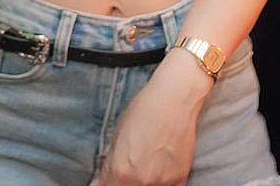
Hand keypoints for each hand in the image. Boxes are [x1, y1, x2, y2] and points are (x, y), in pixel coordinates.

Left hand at [93, 49, 211, 185]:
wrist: (174, 101)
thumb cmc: (143, 113)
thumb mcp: (117, 138)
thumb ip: (107, 167)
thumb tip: (99, 184)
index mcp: (121, 172)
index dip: (108, 185)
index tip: (110, 180)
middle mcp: (141, 181)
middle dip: (124, 183)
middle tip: (130, 169)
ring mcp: (162, 183)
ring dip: (144, 183)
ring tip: (147, 164)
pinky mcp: (180, 179)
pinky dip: (162, 183)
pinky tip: (160, 169)